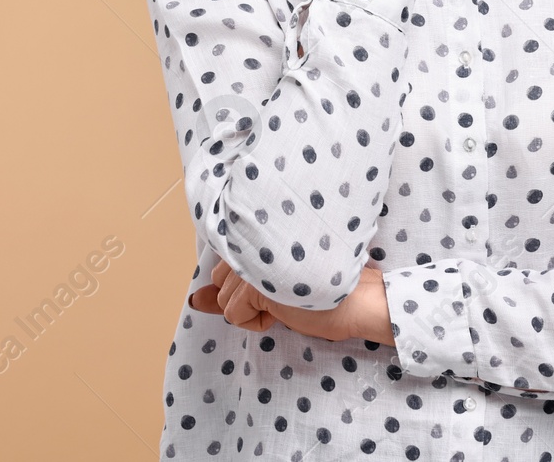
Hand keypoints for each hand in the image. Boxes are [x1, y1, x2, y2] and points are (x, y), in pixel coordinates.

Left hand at [198, 258, 394, 346]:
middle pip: (221, 279)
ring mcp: (253, 261)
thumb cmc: (325, 289)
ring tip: (287, 298)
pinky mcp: (256, 283)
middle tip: (284, 291)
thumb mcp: (270, 289)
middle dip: (246, 295)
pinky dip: (256, 322)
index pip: (226, 259)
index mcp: (262, 231)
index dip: (246, 280)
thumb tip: (194, 300)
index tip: (274, 283)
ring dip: (252, 308)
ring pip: (224, 299)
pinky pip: (234, 314)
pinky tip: (284, 311)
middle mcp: (253, 240)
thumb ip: (229, 289)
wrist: (358, 298)